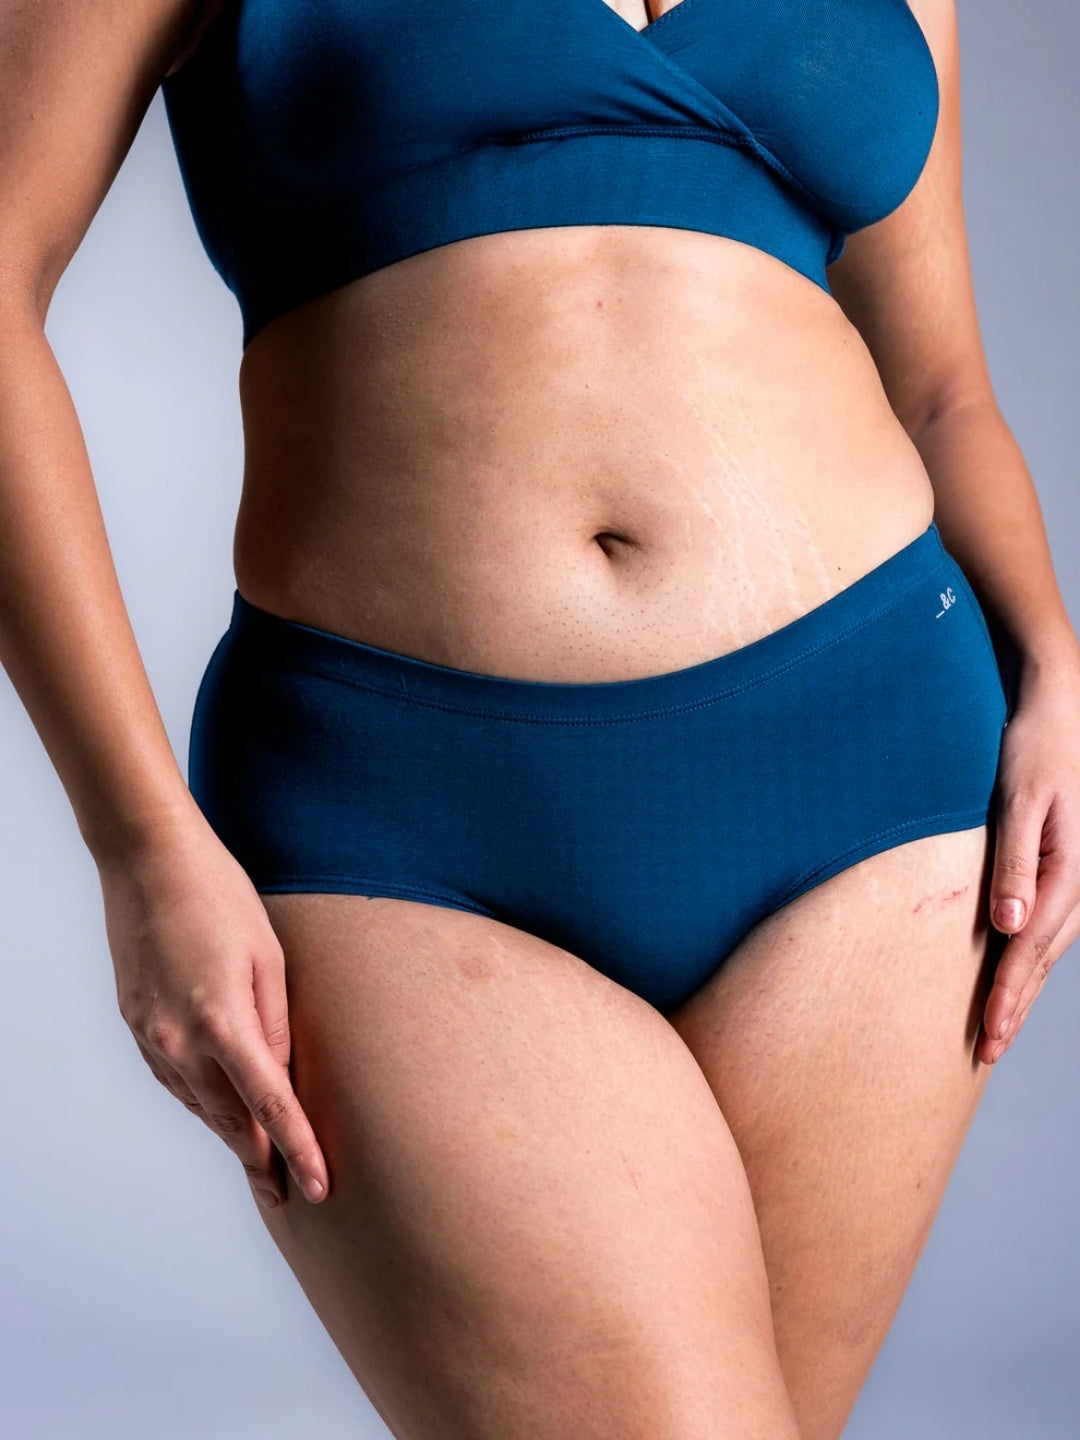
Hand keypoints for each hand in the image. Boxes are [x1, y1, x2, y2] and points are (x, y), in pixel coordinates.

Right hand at [97, 809, 328, 1209]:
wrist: (148, 860)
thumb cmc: (220, 897)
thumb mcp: (266, 958)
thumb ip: (275, 1026)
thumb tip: (280, 1079)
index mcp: (222, 1022)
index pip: (269, 1107)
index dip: (297, 1151)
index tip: (318, 1187)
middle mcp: (179, 1040)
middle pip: (228, 1121)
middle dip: (259, 1161)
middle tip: (287, 1195)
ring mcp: (150, 1036)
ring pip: (198, 1105)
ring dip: (229, 1134)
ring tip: (260, 1164)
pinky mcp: (135, 1024)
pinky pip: (174, 1079)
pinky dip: (201, 1100)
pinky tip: (220, 1109)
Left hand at [980, 666, 1079, 1063]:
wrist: (1058, 706)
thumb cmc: (1034, 748)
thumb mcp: (1018, 801)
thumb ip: (1013, 864)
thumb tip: (1008, 928)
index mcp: (1070, 870)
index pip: (1031, 949)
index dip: (1008, 997)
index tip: (987, 1037)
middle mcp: (1079, 880)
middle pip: (1042, 959)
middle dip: (1014, 1007)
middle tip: (984, 1053)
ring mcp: (1074, 875)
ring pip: (1048, 947)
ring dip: (1023, 988)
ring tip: (995, 1029)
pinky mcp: (1064, 865)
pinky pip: (1049, 924)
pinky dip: (1030, 957)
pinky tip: (1015, 974)